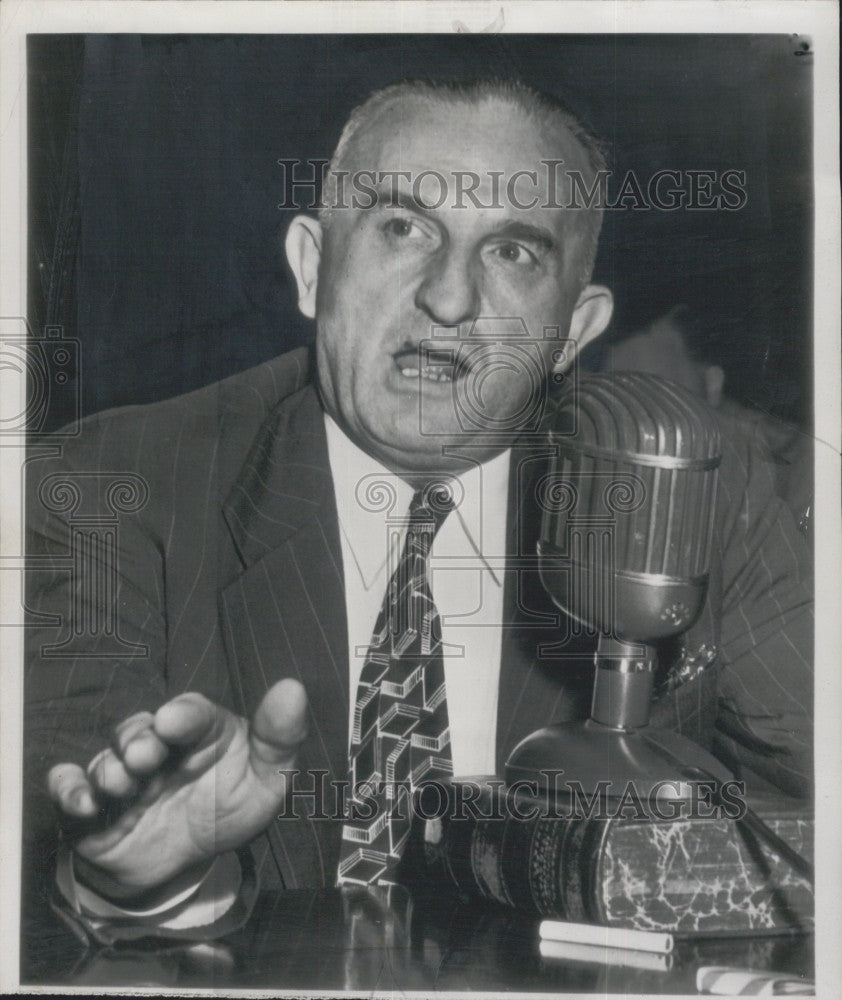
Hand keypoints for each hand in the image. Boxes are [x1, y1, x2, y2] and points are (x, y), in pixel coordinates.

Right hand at [47, 678, 307, 896]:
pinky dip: (68, 791)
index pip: (190, 712)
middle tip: (146, 757)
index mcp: (199, 733)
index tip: (174, 722)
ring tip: (123, 785)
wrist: (184, 864)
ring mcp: (122, 774)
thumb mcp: (266, 780)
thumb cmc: (227, 808)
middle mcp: (156, 747)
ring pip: (104, 759)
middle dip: (138, 739)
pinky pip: (67, 788)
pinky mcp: (91, 805)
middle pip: (138, 729)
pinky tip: (84, 804)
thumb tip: (292, 688)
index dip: (182, 715)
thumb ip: (280, 737)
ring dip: (108, 770)